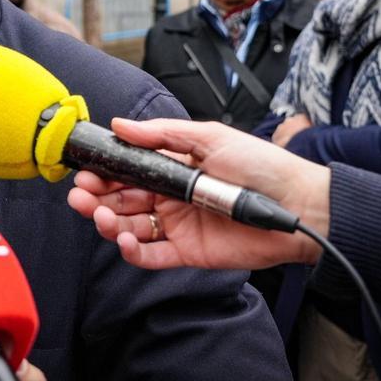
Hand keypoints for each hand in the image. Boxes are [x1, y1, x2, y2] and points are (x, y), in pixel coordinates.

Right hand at [66, 117, 329, 270]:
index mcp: (172, 167)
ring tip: (100, 216)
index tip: (83, 171)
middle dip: (95, 197)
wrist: (299, 205)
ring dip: (108, 223)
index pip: (126, 170)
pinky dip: (133, 251)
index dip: (102, 172)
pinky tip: (124, 240)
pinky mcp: (188, 252)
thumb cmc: (261, 166)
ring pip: (129, 227)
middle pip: (121, 199)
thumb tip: (120, 125)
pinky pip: (151, 256)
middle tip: (81, 196)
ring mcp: (177, 225)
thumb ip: (162, 134)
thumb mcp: (209, 137)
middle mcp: (170, 196)